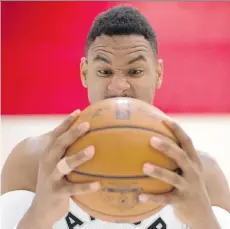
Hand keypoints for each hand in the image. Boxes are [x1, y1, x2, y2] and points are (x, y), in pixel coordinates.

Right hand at [26, 110, 99, 226]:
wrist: (41, 206)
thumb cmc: (55, 179)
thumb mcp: (57, 163)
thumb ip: (68, 151)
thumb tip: (92, 139)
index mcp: (49, 153)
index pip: (57, 134)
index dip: (67, 122)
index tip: (79, 111)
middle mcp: (48, 162)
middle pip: (59, 144)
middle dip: (72, 133)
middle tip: (87, 125)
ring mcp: (51, 177)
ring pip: (64, 164)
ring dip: (78, 156)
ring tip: (93, 149)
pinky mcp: (57, 192)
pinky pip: (73, 188)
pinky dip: (85, 186)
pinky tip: (98, 184)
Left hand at [139, 119, 219, 227]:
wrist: (202, 211)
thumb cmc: (187, 183)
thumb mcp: (186, 169)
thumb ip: (173, 156)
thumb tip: (150, 139)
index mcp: (193, 161)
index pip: (186, 141)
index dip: (177, 129)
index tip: (163, 119)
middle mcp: (192, 172)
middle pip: (181, 156)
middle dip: (168, 147)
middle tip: (151, 140)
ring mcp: (188, 187)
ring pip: (173, 178)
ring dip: (159, 172)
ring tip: (144, 167)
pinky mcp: (182, 202)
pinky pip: (166, 199)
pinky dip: (153, 197)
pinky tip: (139, 195)